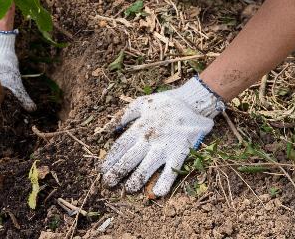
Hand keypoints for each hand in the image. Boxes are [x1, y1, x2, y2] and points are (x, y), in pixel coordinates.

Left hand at [101, 77, 224, 196]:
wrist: (193, 102)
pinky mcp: (179, 152)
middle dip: (117, 172)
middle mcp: (150, 139)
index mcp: (140, 127)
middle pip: (130, 158)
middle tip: (107, 183)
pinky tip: (157, 193)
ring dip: (137, 179)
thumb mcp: (141, 103)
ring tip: (128, 190)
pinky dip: (165, 181)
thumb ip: (123, 115)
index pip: (120, 146)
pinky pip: (172, 169)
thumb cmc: (165, 103)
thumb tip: (106, 129)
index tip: (101, 170)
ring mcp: (164, 146)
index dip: (110, 159)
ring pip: (147, 166)